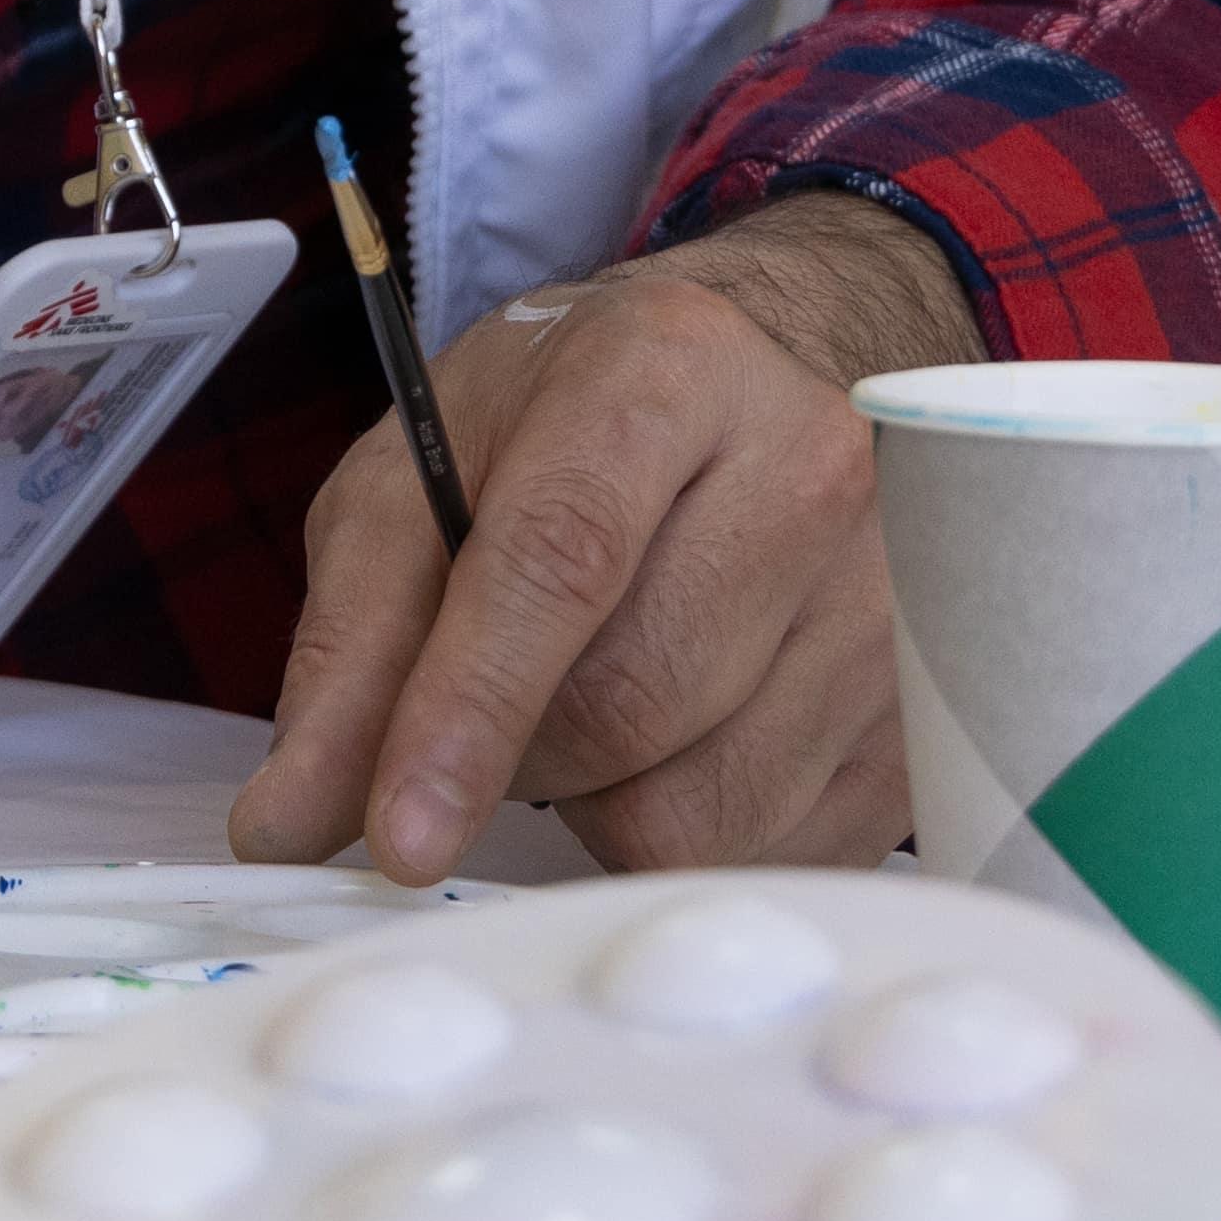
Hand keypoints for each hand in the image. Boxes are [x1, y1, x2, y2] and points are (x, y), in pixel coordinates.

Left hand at [225, 192, 972, 882]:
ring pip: (705, 804)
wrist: (773, 375)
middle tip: (498, 702)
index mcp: (663, 371)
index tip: (401, 837)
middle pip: (629, 704)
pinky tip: (686, 740)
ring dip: (604, 802)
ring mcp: (901, 593)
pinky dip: (694, 831)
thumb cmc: (570, 425)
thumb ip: (351, 640)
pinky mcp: (935, 706)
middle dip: (520, 753)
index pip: (560, 562)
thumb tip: (285, 821)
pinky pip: (781, 849)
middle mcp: (811, 466)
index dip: (470, 710)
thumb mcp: (422, 476)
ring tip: (600, 696)